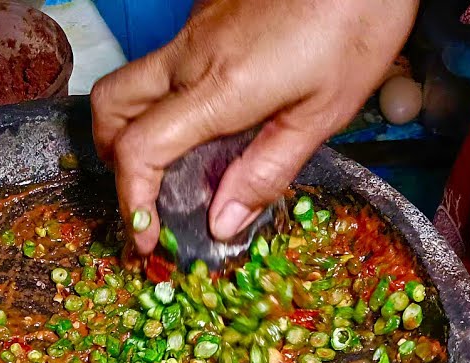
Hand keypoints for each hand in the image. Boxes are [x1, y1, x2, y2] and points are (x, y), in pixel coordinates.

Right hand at [91, 0, 416, 252]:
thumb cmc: (358, 21)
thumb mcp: (325, 111)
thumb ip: (267, 170)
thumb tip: (221, 223)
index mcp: (219, 88)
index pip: (140, 150)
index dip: (134, 202)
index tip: (146, 235)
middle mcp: (191, 55)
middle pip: (110, 108)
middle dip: (113, 158)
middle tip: (145, 193)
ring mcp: (194, 30)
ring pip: (133, 82)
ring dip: (132, 125)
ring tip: (170, 160)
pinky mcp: (207, 14)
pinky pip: (168, 62)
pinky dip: (169, 98)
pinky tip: (213, 112)